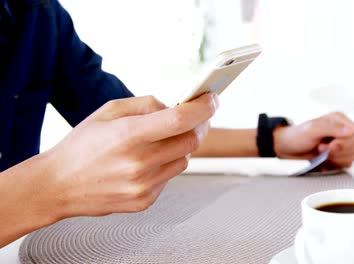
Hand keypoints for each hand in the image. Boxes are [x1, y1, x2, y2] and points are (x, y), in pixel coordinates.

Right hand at [43, 93, 217, 218]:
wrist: (58, 185)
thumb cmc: (81, 147)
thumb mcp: (108, 112)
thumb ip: (146, 105)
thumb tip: (175, 106)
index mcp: (128, 135)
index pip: (180, 119)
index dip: (203, 107)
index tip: (211, 99)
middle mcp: (139, 163)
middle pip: (191, 140)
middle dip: (199, 125)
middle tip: (196, 116)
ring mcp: (143, 185)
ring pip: (184, 159)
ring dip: (181, 145)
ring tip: (160, 140)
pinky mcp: (145, 200)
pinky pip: (171, 176)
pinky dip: (167, 164)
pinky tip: (147, 161)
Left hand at [273, 112, 353, 167]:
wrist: (287, 150)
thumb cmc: (297, 136)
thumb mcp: (311, 129)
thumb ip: (331, 127)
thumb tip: (351, 130)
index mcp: (339, 120)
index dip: (344, 141)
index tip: (330, 145)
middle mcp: (343, 132)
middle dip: (336, 151)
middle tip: (320, 148)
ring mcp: (342, 145)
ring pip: (352, 156)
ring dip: (335, 158)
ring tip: (320, 153)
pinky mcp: (339, 157)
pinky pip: (346, 165)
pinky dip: (334, 164)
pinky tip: (323, 160)